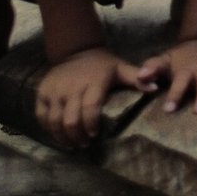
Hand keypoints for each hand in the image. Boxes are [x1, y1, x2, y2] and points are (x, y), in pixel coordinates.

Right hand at [36, 47, 154, 149]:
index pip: (90, 108)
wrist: (77, 51)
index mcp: (93, 82)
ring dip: (62, 136)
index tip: (94, 136)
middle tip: (84, 145)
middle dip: (77, 136)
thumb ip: (137, 78)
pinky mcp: (42, 92)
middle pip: (71, 119)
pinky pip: (41, 116)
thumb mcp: (121, 68)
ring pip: (54, 120)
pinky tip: (58, 136)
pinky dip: (48, 129)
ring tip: (72, 145)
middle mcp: (71, 87)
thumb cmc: (103, 65)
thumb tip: (156, 89)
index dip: (91, 124)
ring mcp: (54, 90)